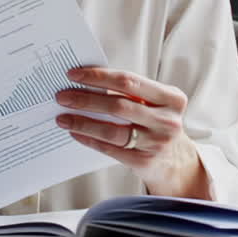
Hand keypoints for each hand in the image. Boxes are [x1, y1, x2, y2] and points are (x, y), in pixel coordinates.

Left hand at [54, 67, 209, 198]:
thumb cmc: (156, 124)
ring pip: (112, 130)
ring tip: (63, 117)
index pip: (129, 81)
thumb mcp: (153, 104)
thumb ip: (128, 93)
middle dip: (86, 99)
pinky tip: (75, 132)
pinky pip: (110, 148)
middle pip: (118, 105)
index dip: (98, 76)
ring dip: (83, 122)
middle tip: (63, 96)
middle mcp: (167, 120)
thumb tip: (85, 82)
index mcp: (171, 97)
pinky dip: (89, 139)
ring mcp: (157, 143)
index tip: (73, 74)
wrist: (175, 162)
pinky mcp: (145, 161)